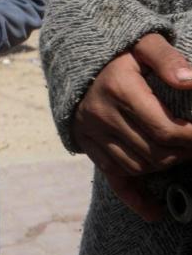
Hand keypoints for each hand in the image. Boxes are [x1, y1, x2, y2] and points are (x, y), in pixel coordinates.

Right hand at [72, 33, 191, 220]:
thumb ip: (166, 58)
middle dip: (185, 154)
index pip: (166, 130)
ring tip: (181, 154)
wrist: (75, 55)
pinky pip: (112, 177)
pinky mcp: (86, 144)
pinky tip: (156, 211)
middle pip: (155, 153)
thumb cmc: (119, 51)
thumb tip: (189, 81)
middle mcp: (101, 115)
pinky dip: (135, 198)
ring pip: (138, 166)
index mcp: (118, 89)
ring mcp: (91, 132)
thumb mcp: (143, 43)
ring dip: (166, 166)